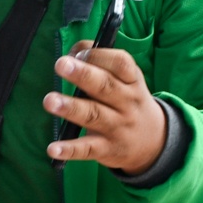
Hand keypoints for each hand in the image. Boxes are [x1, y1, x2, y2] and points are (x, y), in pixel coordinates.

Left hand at [44, 46, 167, 173]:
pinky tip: (53, 149)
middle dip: (82, 74)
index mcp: (132, 81)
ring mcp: (117, 127)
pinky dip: (69, 149)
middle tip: (61, 64)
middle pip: (105, 86)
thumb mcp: (125, 80)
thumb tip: (71, 54)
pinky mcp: (107, 149)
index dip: (98, 55)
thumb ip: (101, 63)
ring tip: (49, 100)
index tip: (77, 53)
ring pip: (93, 115)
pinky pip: (87, 149)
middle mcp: (127, 102)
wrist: (153, 141)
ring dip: (71, 108)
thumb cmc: (126, 101)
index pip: (120, 63)